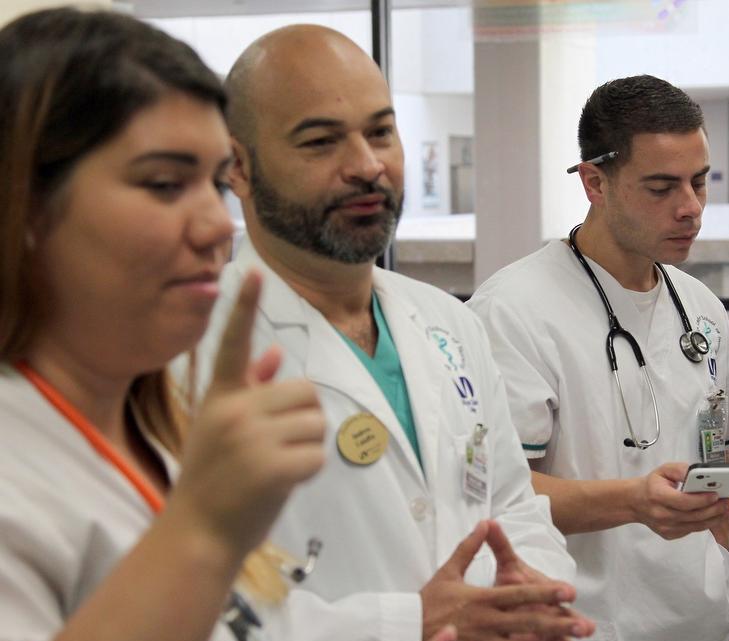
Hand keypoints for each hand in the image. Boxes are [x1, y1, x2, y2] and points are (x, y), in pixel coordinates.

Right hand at [168, 270, 326, 556]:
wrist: (197, 534)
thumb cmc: (215, 481)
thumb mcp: (221, 430)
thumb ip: (248, 390)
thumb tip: (272, 353)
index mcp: (219, 397)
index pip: (232, 343)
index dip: (244, 307)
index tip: (254, 270)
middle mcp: (232, 411)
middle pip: (305, 392)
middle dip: (303, 420)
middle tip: (277, 448)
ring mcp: (250, 438)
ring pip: (316, 423)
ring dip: (307, 446)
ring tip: (274, 467)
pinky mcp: (270, 466)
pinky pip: (316, 455)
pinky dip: (308, 472)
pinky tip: (282, 484)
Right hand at [421, 520, 592, 640]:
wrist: (407, 627)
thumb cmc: (430, 600)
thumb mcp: (448, 571)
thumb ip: (469, 547)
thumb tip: (485, 523)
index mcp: (482, 599)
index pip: (519, 595)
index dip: (545, 593)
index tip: (568, 591)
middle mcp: (487, 621)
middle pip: (528, 623)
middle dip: (557, 624)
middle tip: (582, 625)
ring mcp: (483, 640)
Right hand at [631, 462, 728, 541]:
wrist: (636, 503)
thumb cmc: (653, 484)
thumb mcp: (664, 470)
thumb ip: (680, 469)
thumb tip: (698, 472)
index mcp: (658, 496)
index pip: (683, 501)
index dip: (701, 499)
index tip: (717, 494)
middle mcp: (661, 515)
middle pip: (693, 515)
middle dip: (715, 509)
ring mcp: (665, 528)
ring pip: (695, 525)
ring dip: (715, 518)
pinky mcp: (670, 534)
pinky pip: (692, 529)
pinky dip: (706, 523)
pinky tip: (717, 516)